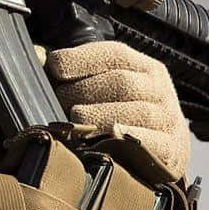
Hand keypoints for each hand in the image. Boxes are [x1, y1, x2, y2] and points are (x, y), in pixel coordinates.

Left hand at [45, 41, 190, 181]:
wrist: (161, 156)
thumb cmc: (121, 116)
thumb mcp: (104, 90)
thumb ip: (71, 74)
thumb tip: (34, 57)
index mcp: (143, 67)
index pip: (113, 54)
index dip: (81, 59)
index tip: (54, 67)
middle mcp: (159, 89)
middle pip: (121, 82)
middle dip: (84, 90)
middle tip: (59, 102)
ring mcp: (169, 119)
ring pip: (137, 110)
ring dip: (100, 115)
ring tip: (75, 120)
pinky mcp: (174, 150)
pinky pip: (153, 142)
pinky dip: (129, 139)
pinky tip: (108, 139)